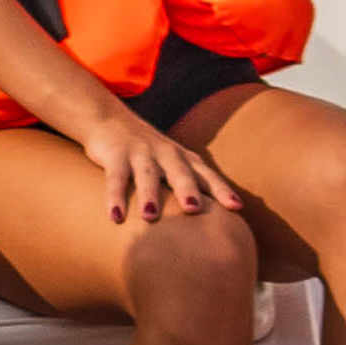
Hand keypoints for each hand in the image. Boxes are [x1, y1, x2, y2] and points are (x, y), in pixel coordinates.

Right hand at [73, 100, 236, 227]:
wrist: (109, 119)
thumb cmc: (149, 153)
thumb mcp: (172, 165)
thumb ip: (189, 188)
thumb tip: (213, 226)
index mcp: (184, 158)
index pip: (206, 175)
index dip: (221, 190)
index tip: (236, 208)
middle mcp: (166, 154)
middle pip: (180, 172)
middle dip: (187, 190)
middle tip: (194, 210)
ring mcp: (141, 153)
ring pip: (147, 174)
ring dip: (149, 194)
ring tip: (149, 216)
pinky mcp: (116, 155)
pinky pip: (116, 177)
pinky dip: (115, 197)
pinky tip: (115, 217)